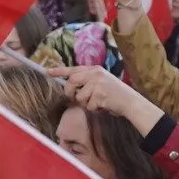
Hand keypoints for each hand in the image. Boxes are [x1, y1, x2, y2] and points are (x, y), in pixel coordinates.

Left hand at [50, 65, 164, 135]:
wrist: (130, 101)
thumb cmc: (115, 94)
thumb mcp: (102, 82)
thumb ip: (88, 82)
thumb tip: (71, 88)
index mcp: (95, 70)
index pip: (73, 69)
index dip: (59, 71)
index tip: (47, 71)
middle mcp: (95, 74)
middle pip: (72, 82)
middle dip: (70, 92)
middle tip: (75, 98)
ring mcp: (97, 84)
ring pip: (80, 97)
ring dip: (87, 104)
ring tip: (99, 102)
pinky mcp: (100, 95)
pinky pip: (89, 106)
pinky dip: (95, 109)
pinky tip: (104, 106)